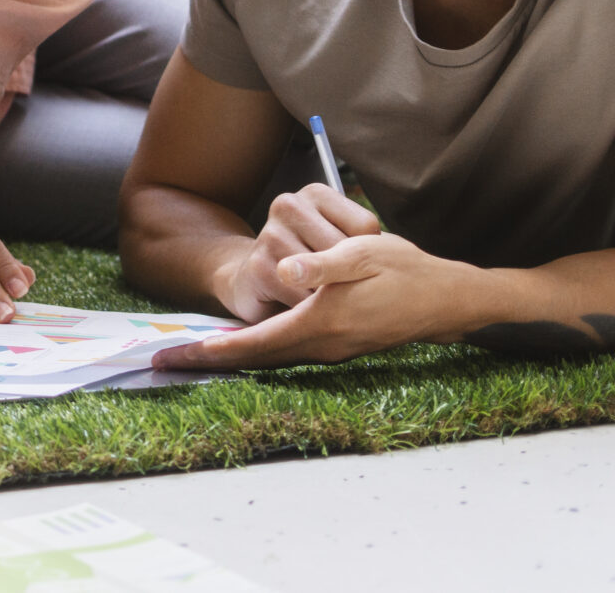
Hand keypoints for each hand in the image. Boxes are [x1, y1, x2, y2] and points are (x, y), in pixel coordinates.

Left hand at [155, 231, 468, 371]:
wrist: (451, 300)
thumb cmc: (408, 271)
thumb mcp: (365, 253)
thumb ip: (322, 264)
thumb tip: (283, 270)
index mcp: (322, 323)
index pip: (255, 344)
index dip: (212, 350)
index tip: (173, 356)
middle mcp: (323, 344)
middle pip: (255, 358)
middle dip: (208, 360)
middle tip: (164, 361)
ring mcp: (332, 348)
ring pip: (271, 357)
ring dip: (231, 356)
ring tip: (189, 354)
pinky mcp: (339, 344)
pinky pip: (288, 351)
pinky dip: (258, 350)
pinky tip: (239, 342)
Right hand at [216, 183, 383, 323]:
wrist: (253, 279)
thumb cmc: (308, 260)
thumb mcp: (335, 241)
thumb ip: (359, 244)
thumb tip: (384, 260)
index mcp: (316, 193)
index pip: (365, 226)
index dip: (368, 255)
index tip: (355, 265)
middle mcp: (290, 205)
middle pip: (345, 251)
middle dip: (349, 278)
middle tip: (343, 288)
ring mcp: (271, 233)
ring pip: (325, 276)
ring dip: (331, 298)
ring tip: (323, 298)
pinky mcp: (258, 266)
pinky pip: (303, 297)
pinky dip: (311, 312)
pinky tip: (306, 309)